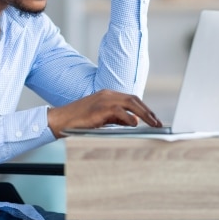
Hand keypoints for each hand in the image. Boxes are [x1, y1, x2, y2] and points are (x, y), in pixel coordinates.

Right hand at [46, 90, 160, 138]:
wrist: (60, 120)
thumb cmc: (79, 121)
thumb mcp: (101, 118)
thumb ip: (116, 118)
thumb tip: (133, 121)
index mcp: (108, 95)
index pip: (132, 99)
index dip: (145, 109)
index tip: (154, 118)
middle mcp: (107, 95)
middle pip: (134, 100)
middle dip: (148, 111)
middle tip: (158, 123)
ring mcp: (103, 100)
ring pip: (130, 103)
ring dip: (144, 114)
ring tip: (153, 124)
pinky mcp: (99, 109)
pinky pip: (118, 111)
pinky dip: (128, 117)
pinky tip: (135, 124)